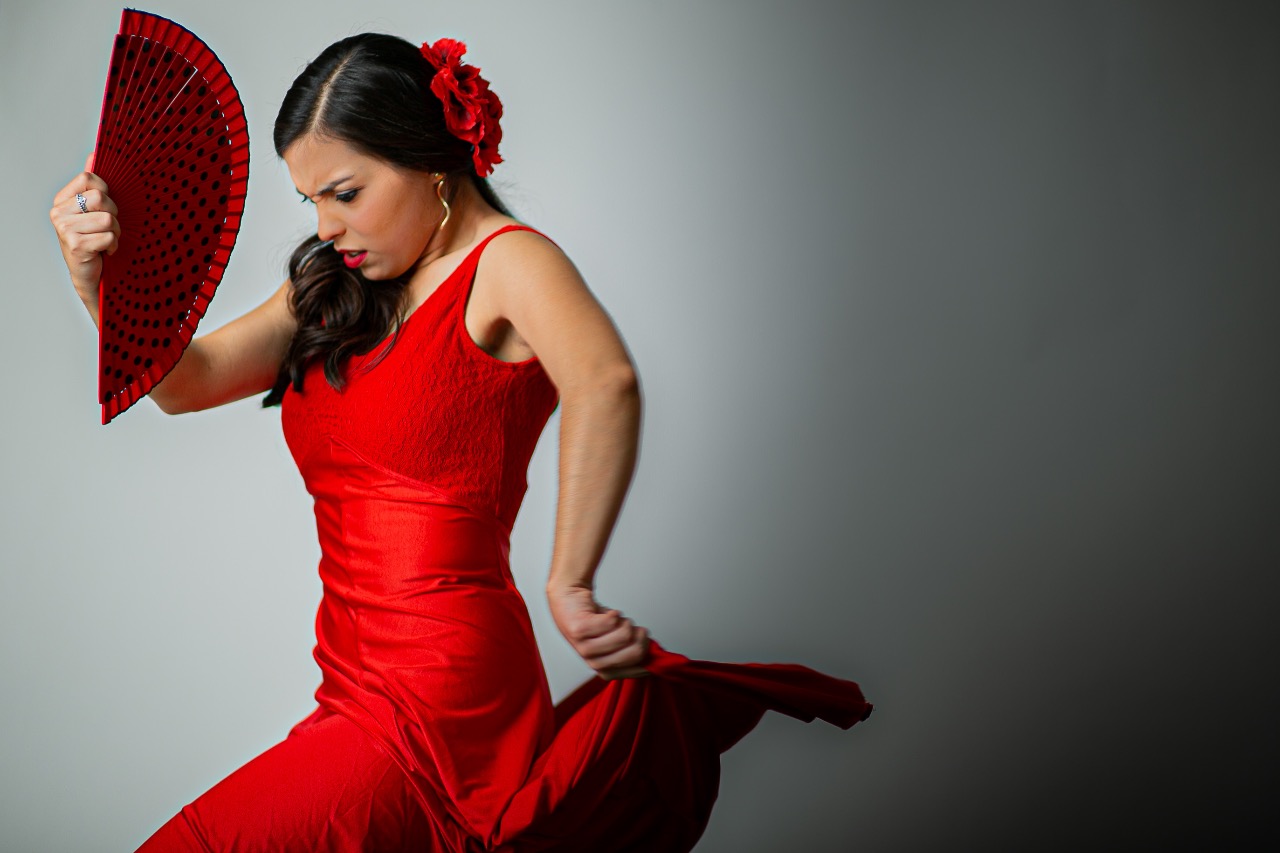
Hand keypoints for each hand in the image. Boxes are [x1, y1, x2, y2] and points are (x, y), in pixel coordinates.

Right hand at [49, 157, 120, 311]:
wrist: (90, 274)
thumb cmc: (95, 239)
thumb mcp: (94, 210)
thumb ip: (92, 184)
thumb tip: (94, 153)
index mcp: (62, 200)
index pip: (88, 178)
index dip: (105, 190)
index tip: (105, 206)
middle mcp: (58, 212)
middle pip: (100, 198)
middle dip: (114, 213)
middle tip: (108, 227)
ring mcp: (64, 229)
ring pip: (107, 218)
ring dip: (115, 231)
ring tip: (107, 240)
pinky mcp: (75, 245)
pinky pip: (108, 236)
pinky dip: (113, 245)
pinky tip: (105, 251)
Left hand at [547, 585, 650, 679]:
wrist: (570, 599)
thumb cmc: (595, 621)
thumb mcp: (616, 641)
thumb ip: (633, 651)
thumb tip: (657, 657)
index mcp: (606, 670)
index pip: (639, 668)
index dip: (647, 648)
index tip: (641, 637)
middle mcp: (595, 664)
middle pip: (636, 652)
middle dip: (639, 634)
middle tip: (628, 626)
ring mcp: (585, 649)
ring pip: (625, 634)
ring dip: (623, 621)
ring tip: (612, 620)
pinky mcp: (580, 631)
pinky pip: (612, 621)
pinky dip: (613, 613)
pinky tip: (601, 614)